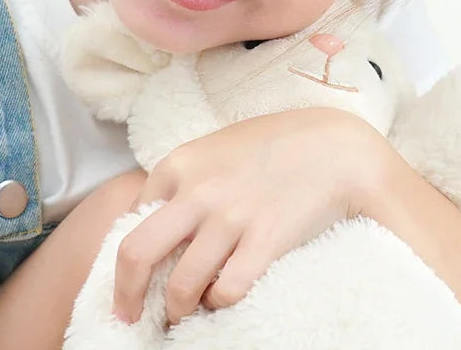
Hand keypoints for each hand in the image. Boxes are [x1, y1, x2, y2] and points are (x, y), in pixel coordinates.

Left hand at [111, 107, 384, 327]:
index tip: (135, 277)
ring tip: (184, 314)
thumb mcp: (215, 149)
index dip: (130, 256)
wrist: (333, 145)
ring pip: (179, 286)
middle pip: (135, 255)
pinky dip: (219, 304)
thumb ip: (185, 179)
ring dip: (177, 310)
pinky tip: (225, 297)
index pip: (131, 220)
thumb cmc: (274, 146)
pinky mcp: (264, 240)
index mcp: (180, 164)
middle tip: (130, 314)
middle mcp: (197, 191)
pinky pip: (226, 291)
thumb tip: (156, 217)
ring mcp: (229, 217)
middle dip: (127, 295)